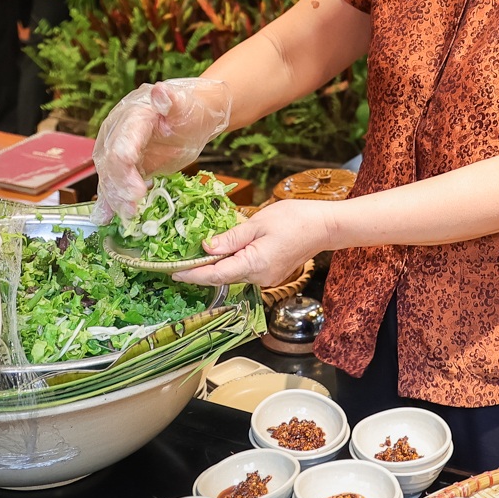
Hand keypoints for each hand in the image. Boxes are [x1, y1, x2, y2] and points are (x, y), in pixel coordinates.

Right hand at [90, 78, 233, 221]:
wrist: (190, 115)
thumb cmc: (191, 109)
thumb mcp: (187, 105)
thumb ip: (172, 101)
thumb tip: (160, 91)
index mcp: (134, 114)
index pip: (122, 142)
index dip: (125, 168)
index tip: (136, 191)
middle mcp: (118, 130)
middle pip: (111, 162)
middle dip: (119, 188)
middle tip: (132, 211)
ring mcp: (117, 146)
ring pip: (109, 175)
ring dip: (115, 198)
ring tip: (127, 217)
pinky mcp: (123, 163)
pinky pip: (112, 181)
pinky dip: (109, 200)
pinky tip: (105, 218)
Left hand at [174, 200, 331, 287]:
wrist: (325, 226)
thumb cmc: (295, 219)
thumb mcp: (258, 223)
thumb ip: (231, 238)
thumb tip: (206, 247)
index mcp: (254, 265)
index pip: (215, 275)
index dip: (192, 274)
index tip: (173, 272)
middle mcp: (259, 277)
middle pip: (222, 277)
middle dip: (200, 270)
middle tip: (177, 261)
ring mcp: (266, 278)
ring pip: (233, 273)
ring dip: (215, 265)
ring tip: (195, 254)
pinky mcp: (271, 273)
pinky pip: (244, 270)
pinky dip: (230, 263)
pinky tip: (222, 252)